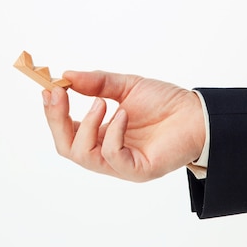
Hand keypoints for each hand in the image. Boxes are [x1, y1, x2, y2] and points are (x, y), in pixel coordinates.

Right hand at [42, 70, 205, 181]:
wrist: (198, 113)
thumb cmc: (165, 102)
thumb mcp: (126, 86)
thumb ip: (97, 83)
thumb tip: (66, 76)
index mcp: (102, 134)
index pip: (67, 130)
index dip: (54, 112)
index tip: (49, 88)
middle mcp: (107, 152)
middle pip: (67, 147)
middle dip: (57, 120)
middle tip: (59, 94)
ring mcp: (121, 164)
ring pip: (83, 155)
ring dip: (87, 124)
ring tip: (101, 102)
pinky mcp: (137, 170)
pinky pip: (112, 156)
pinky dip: (112, 132)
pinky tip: (123, 114)